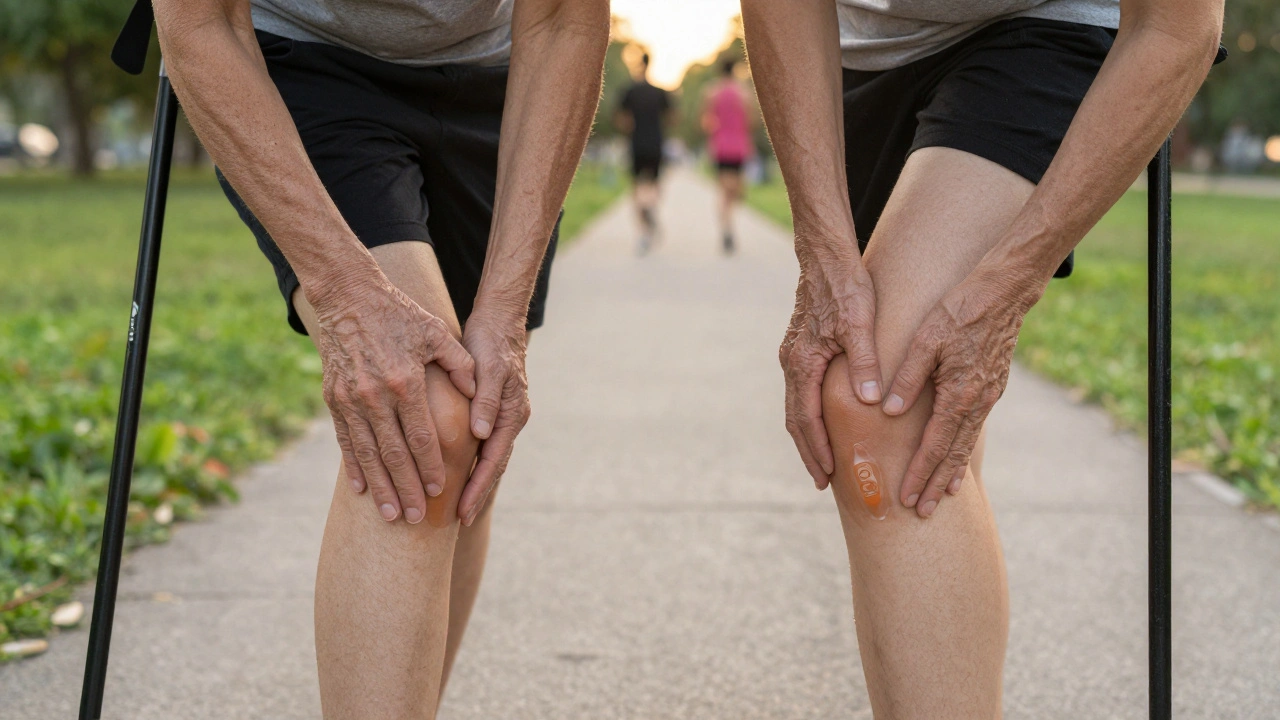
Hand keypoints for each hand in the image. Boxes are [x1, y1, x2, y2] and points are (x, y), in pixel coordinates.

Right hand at [310, 272, 475, 524]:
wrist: (348, 297)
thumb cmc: (400, 315)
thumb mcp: (437, 333)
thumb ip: (460, 365)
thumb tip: (477, 394)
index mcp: (405, 381)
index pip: (422, 436)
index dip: (431, 466)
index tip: (441, 490)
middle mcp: (375, 395)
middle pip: (395, 454)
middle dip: (408, 489)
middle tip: (418, 519)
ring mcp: (351, 399)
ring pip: (368, 454)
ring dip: (381, 487)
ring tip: (392, 514)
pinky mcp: (334, 399)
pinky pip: (345, 441)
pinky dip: (354, 467)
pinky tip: (362, 489)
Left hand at [459, 309, 530, 525]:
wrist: (499, 321)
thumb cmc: (492, 342)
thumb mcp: (489, 368)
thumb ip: (487, 401)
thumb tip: (482, 434)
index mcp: (513, 414)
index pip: (493, 460)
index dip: (477, 487)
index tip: (461, 510)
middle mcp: (511, 420)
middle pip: (494, 466)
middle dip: (477, 493)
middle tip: (459, 520)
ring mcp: (503, 417)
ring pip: (490, 458)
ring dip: (475, 482)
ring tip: (459, 507)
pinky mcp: (492, 411)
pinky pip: (484, 445)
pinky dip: (473, 463)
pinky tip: (459, 474)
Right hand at [779, 250, 882, 489]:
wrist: (825, 256)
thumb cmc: (844, 286)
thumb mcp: (859, 322)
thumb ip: (864, 362)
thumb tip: (870, 400)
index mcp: (802, 362)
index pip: (806, 417)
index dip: (817, 448)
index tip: (828, 474)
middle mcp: (792, 363)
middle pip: (795, 419)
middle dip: (809, 451)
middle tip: (823, 481)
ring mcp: (794, 357)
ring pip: (795, 407)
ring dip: (808, 436)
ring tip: (824, 462)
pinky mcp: (801, 350)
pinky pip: (801, 393)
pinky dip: (809, 416)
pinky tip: (824, 423)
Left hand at [885, 269, 1035, 516]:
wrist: (1004, 292)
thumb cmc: (959, 310)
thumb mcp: (926, 338)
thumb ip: (907, 377)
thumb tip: (889, 411)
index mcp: (959, 393)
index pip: (935, 444)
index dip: (920, 472)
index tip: (907, 496)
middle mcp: (978, 401)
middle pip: (954, 453)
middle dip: (936, 484)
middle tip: (923, 512)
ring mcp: (989, 396)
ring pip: (967, 443)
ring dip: (952, 471)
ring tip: (942, 495)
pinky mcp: (992, 387)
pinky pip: (974, 427)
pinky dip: (964, 448)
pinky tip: (957, 458)